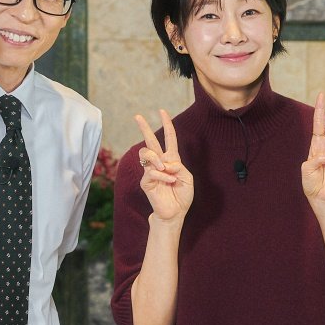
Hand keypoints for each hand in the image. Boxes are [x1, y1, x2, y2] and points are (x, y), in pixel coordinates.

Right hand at [135, 109, 193, 223]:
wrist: (175, 212)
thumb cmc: (182, 196)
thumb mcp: (187, 178)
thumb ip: (178, 166)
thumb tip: (165, 162)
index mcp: (171, 159)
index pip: (168, 139)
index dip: (166, 124)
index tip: (162, 111)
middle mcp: (160, 162)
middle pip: (150, 141)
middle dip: (144, 128)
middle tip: (137, 116)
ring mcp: (151, 171)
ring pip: (147, 153)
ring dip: (157, 159)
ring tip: (166, 170)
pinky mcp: (145, 181)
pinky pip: (151, 171)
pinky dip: (162, 175)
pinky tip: (168, 181)